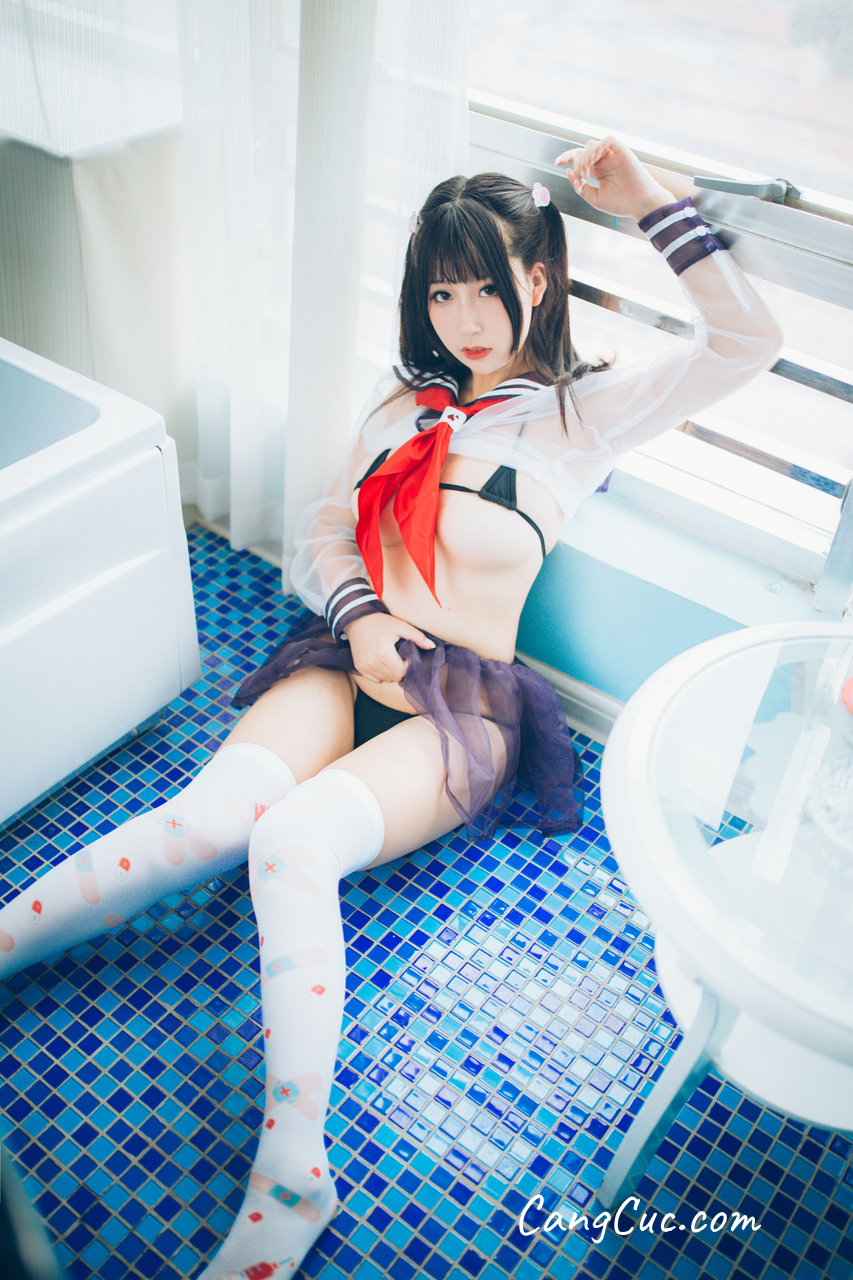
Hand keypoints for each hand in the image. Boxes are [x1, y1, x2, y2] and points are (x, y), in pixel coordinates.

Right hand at [345, 611, 434, 682]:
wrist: (357, 620)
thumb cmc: (380, 622)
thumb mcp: (400, 626)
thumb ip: (417, 637)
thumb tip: (432, 647)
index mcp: (384, 652)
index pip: (401, 672)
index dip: (407, 666)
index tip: (407, 656)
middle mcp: (372, 662)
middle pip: (394, 677)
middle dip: (400, 670)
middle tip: (400, 658)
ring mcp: (364, 666)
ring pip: (385, 679)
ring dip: (391, 673)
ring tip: (391, 659)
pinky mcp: (359, 667)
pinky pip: (375, 679)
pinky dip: (381, 674)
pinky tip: (382, 662)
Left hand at [555, 135, 672, 221]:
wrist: (640, 205)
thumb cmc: (621, 204)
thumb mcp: (595, 199)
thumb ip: (581, 187)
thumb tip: (568, 171)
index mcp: (597, 170)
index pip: (579, 157)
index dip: (567, 156)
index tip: (557, 162)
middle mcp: (604, 161)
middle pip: (582, 151)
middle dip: (577, 164)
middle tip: (581, 180)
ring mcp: (613, 155)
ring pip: (592, 144)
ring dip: (585, 158)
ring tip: (587, 174)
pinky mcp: (623, 152)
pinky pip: (608, 140)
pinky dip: (599, 147)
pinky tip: (595, 160)